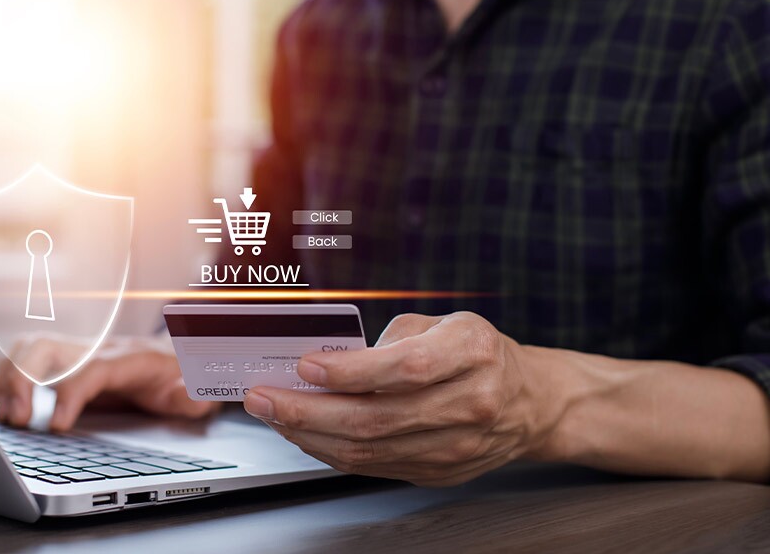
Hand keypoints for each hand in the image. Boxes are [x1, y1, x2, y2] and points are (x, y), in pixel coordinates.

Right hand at [0, 335, 220, 431]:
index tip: (56, 426)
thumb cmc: (183, 377)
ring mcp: (78, 351)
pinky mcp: (64, 361)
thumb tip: (186, 387)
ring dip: (8, 379)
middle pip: (47, 346)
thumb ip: (194, 392)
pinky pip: (23, 357)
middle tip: (19, 420)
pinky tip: (6, 408)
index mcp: (129, 359)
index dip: (69, 393)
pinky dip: (5, 379)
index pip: (90, 368)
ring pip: (28, 348)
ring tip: (9, 418)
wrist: (178, 356)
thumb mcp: (199, 390)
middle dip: (23, 380)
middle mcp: (97, 349)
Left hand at [242, 311, 563, 485]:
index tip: (305, 366)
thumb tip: (328, 358)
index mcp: (473, 351)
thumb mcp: (444, 322)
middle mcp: (469, 402)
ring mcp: (457, 446)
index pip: (405, 368)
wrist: (531, 402)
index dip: (350, 371)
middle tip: (264, 397)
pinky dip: (332, 451)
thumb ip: (389, 339)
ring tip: (274, 415)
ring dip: (310, 435)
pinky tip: (306, 433)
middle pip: (377, 418)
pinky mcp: (440, 472)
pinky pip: (374, 467)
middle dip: (307, 411)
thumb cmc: (481, 354)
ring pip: (370, 451)